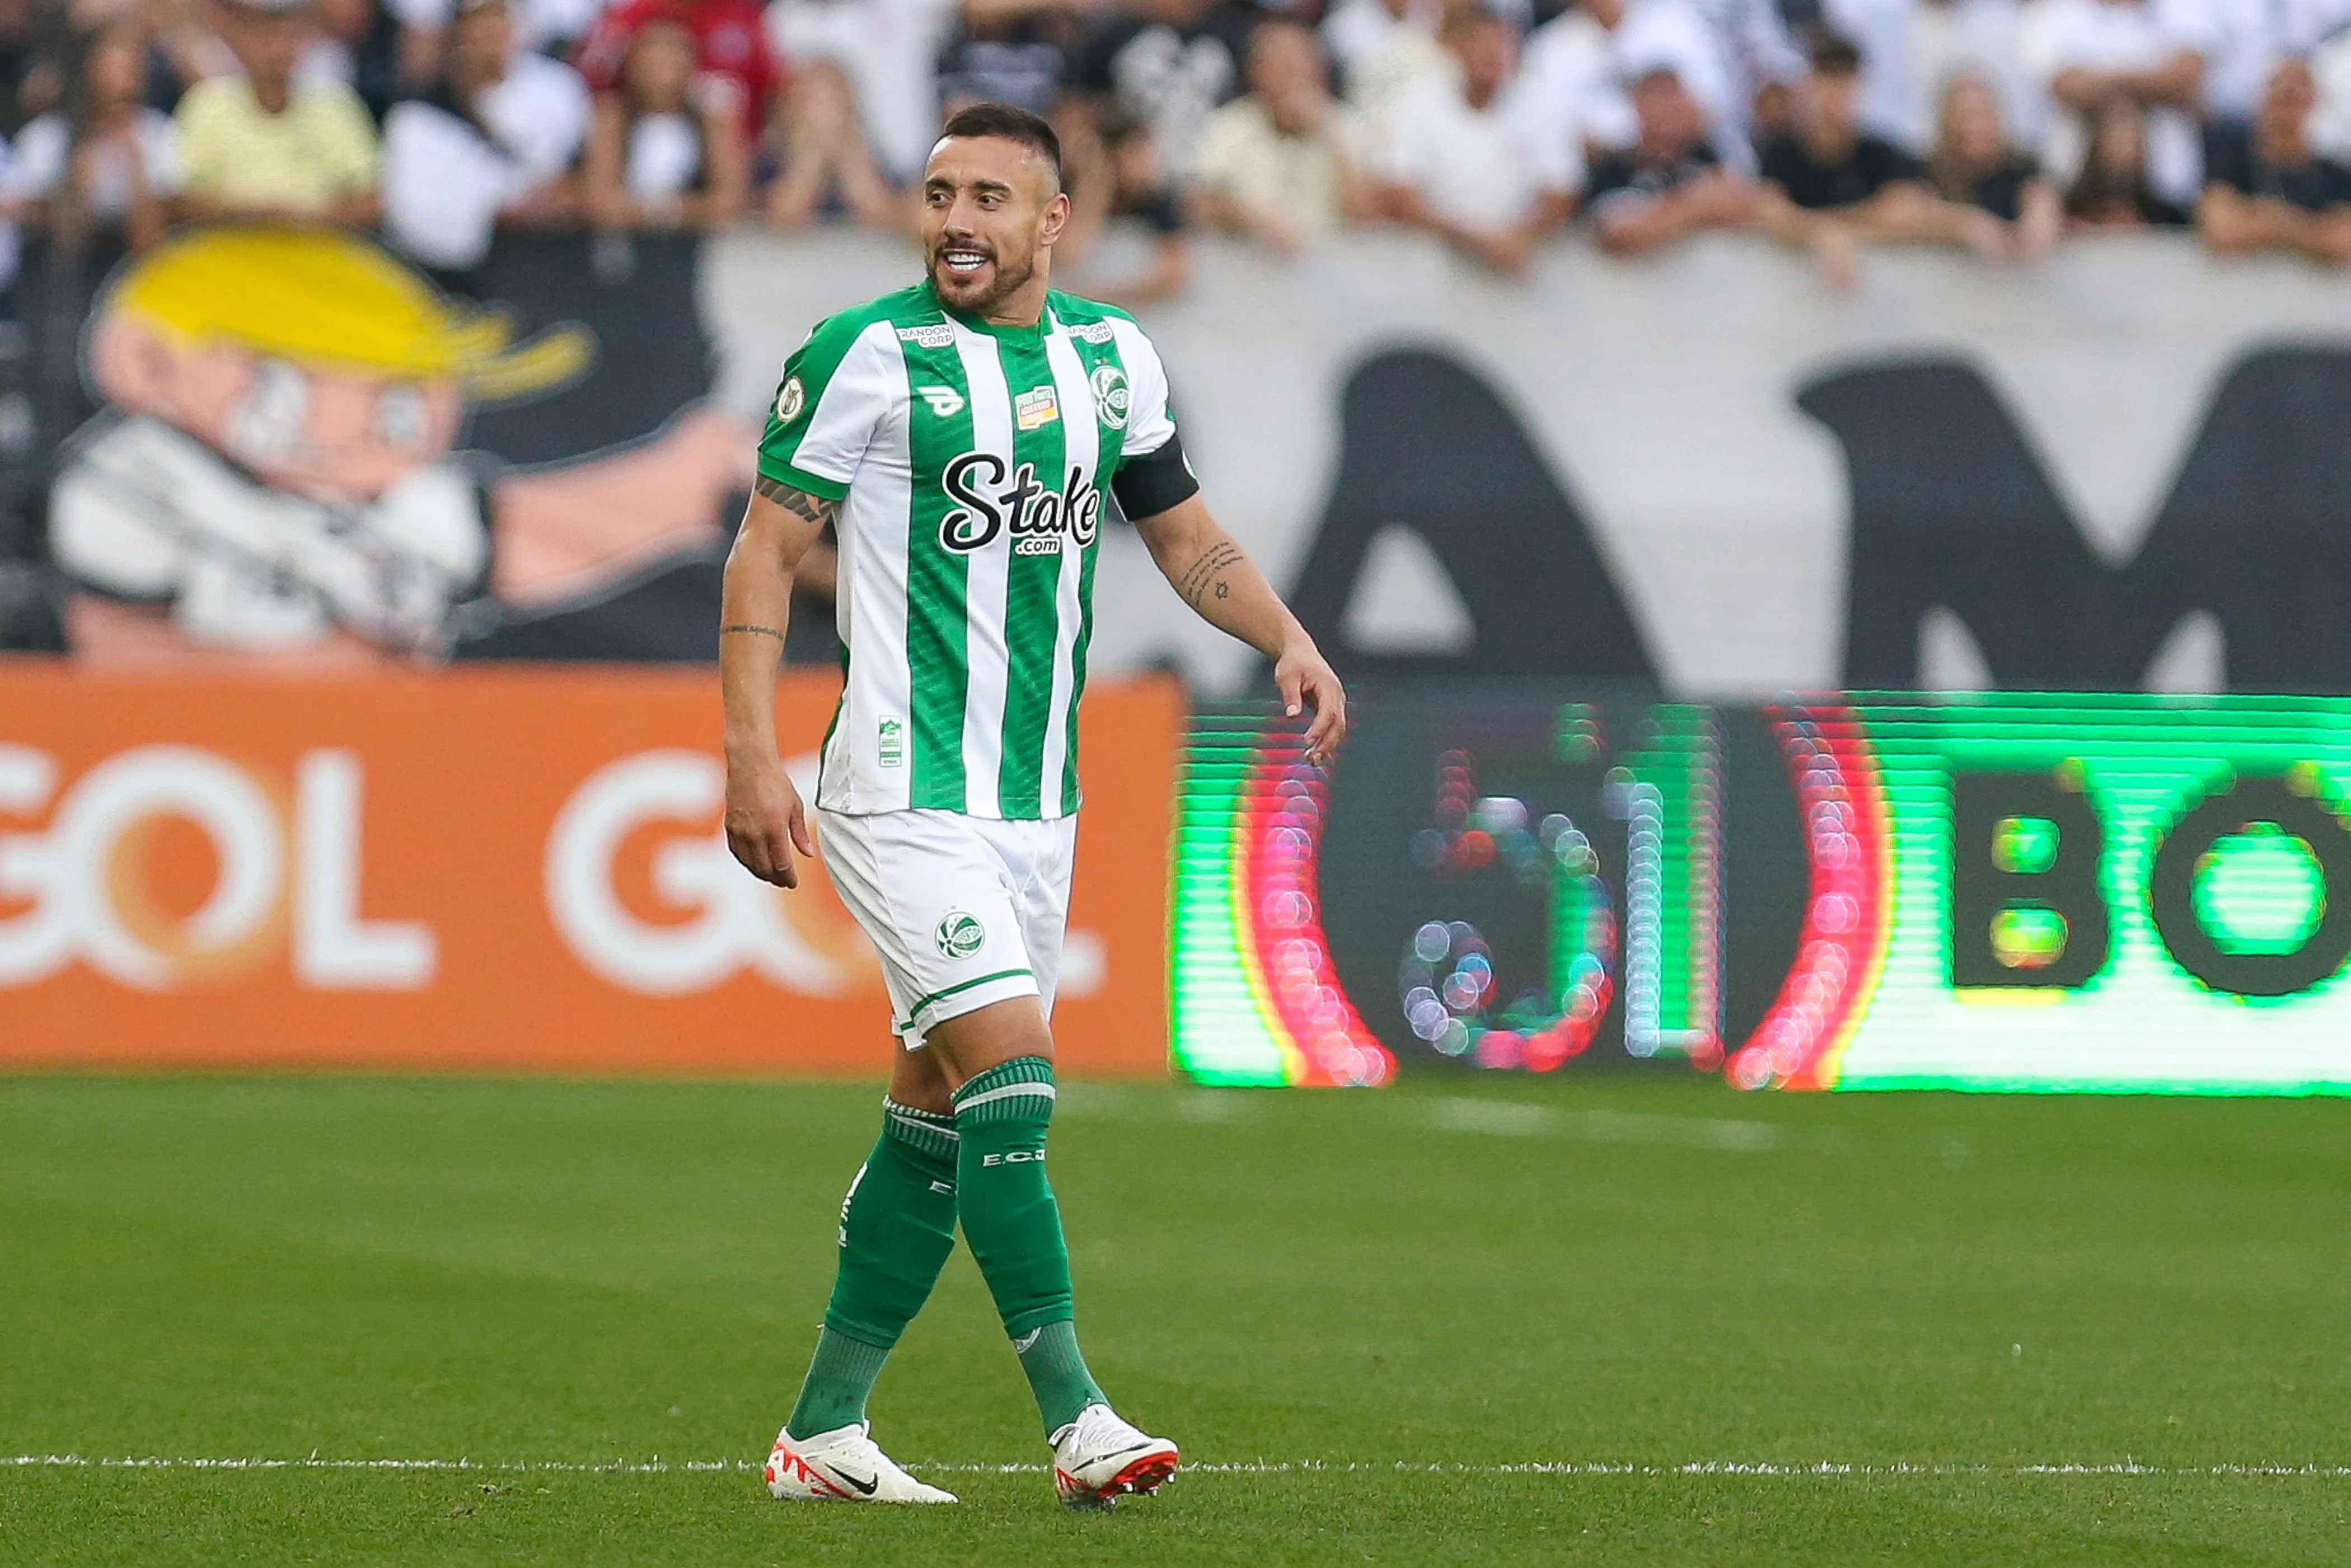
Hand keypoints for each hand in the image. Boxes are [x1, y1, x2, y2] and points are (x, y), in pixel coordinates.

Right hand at [724, 753, 816, 887]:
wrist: (750, 764)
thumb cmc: (776, 782)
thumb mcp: (795, 807)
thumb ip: (799, 833)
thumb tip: (808, 854)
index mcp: (774, 828)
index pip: (781, 864)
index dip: (788, 877)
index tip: (793, 883)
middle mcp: (754, 833)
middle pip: (764, 868)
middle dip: (775, 878)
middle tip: (783, 881)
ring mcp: (739, 830)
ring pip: (748, 863)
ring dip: (760, 872)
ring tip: (771, 875)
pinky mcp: (729, 826)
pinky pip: (736, 852)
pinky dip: (746, 861)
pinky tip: (754, 862)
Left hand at [1273, 638, 1347, 765]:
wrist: (1300, 653)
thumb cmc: (1293, 663)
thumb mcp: (1287, 676)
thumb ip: (1290, 696)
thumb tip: (1292, 715)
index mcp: (1329, 686)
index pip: (1328, 712)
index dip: (1319, 729)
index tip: (1307, 742)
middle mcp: (1337, 696)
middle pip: (1338, 724)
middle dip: (1327, 743)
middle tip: (1312, 759)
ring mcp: (1336, 702)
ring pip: (1337, 729)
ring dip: (1327, 746)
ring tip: (1312, 761)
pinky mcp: (1331, 708)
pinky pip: (1332, 727)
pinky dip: (1326, 741)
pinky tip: (1316, 753)